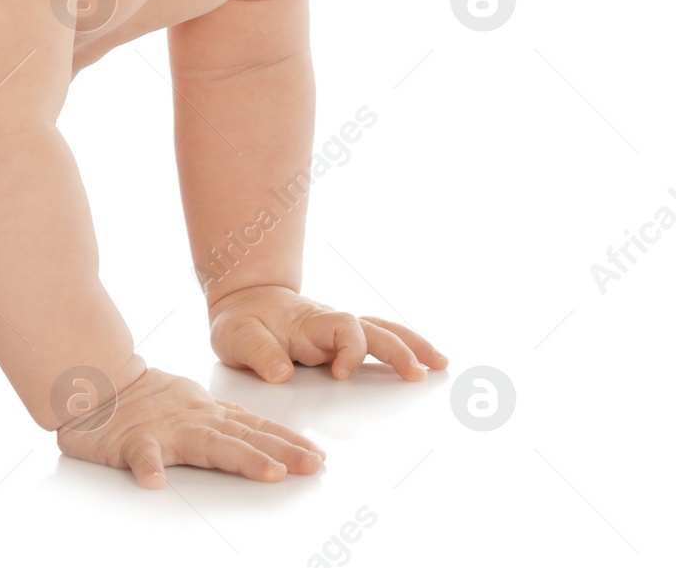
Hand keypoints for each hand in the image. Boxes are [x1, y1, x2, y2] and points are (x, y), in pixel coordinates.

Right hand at [53, 366, 324, 488]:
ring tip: (269, 472)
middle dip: (281, 451)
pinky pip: (141, 455)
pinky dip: (148, 466)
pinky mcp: (131, 440)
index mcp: (205, 415)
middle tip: (312, 465)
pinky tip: (154, 481)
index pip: (254, 428)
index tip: (317, 455)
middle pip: (243, 437)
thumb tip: (259, 432)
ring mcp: (164, 429)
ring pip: (207, 444)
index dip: (286, 441)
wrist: (95, 381)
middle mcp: (192, 420)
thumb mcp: (189, 405)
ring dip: (240, 457)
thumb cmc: (142, 399)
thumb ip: (220, 420)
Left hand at [208, 284, 447, 382]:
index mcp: (308, 321)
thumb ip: (258, 352)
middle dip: (397, 349)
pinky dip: (404, 345)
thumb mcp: (236, 335)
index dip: (348, 351)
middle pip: (372, 328)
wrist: (243, 299)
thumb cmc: (240, 320)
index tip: (340, 376)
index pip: (342, 328)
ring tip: (440, 363)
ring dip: (411, 344)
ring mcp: (338, 329)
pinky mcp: (341, 338)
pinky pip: (378, 337)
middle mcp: (330, 322)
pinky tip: (424, 359)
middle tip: (417, 373)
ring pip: (381, 330)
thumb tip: (282, 373)